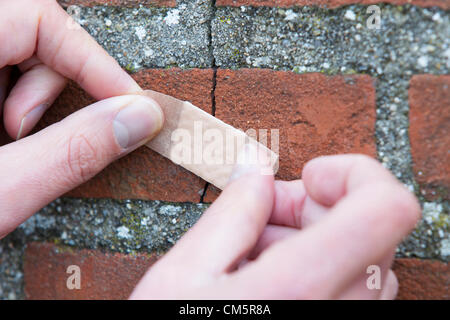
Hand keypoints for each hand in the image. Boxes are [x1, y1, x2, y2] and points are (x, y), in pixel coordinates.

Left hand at [0, 0, 163, 237]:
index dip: (93, 61)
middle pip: (31, 36)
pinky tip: (5, 141)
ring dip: (31, 103)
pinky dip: (18, 111)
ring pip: (18, 58)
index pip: (40, 19)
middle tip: (34, 133)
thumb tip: (140, 120)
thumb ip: (70, 153)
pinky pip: (3, 80)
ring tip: (12, 142)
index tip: (128, 103)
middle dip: (51, 88)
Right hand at [131, 151, 419, 298]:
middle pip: (368, 227)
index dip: (355, 174)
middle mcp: (342, 314)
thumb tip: (258, 178)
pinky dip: (317, 267)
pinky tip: (268, 278)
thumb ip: (231, 214)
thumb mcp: (183, 275)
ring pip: (362, 257)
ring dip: (311, 238)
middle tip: (260, 213)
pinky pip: (353, 288)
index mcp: (302, 290)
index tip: (312, 176)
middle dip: (312, 206)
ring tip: (253, 253)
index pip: (386, 208)